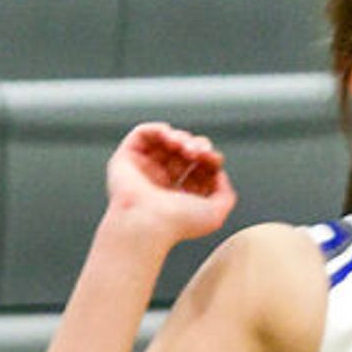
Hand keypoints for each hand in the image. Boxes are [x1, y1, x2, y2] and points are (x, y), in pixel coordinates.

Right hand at [104, 122, 237, 248]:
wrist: (147, 223)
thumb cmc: (178, 222)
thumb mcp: (216, 212)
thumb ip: (225, 193)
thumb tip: (218, 174)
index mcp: (179, 196)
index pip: (198, 168)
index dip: (210, 158)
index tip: (214, 160)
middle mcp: (161, 183)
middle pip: (184, 152)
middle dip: (197, 145)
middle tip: (198, 152)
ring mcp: (143, 171)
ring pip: (165, 142)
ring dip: (180, 137)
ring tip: (182, 145)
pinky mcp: (125, 160)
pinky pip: (141, 135)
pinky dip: (157, 129)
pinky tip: (167, 135)